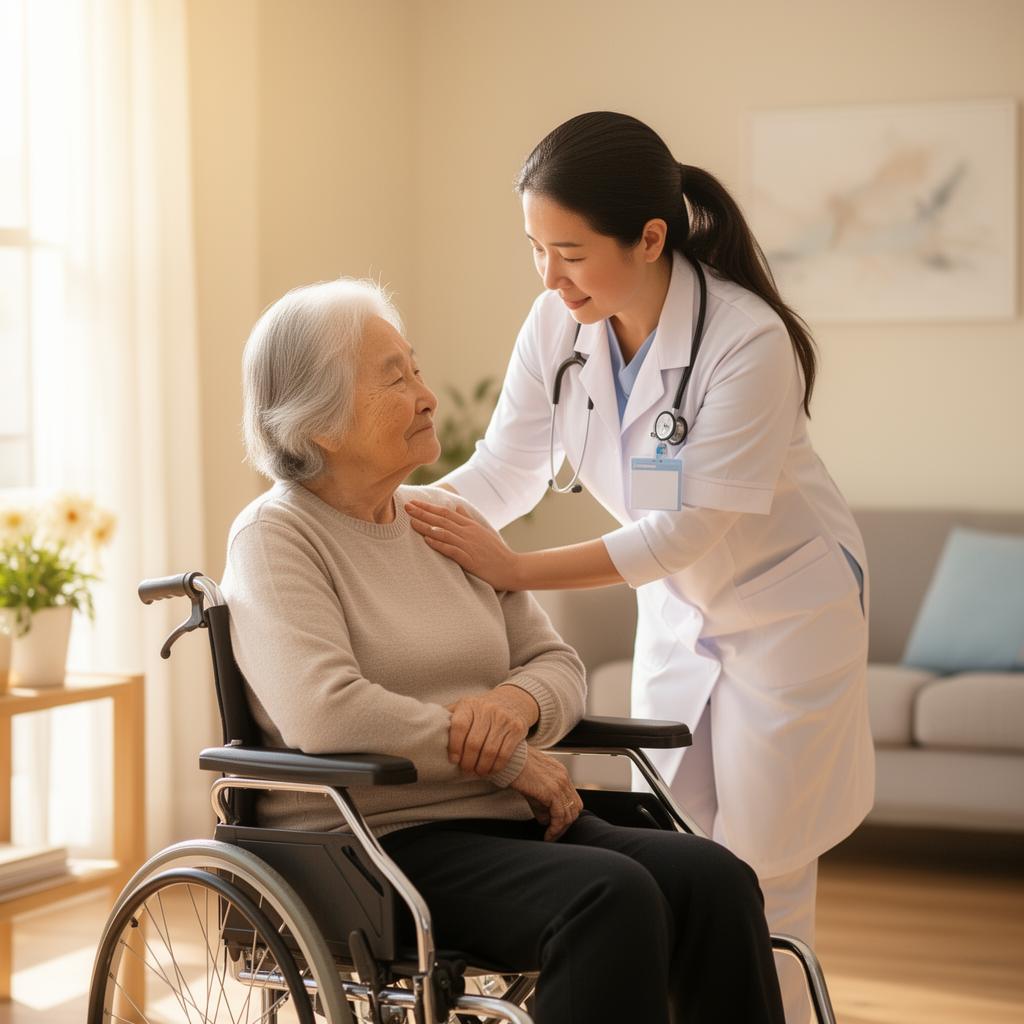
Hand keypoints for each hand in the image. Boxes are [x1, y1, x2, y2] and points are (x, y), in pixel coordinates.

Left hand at [406, 499, 521, 590]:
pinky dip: (439, 543)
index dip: (428, 507)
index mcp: (470, 525)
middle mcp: (468, 532)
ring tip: (411, 522)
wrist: (512, 568)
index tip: (414, 503)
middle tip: (406, 507)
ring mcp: (469, 545)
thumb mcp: (483, 532)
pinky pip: (451, 549)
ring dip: (427, 527)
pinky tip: (428, 540)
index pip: (445, 512)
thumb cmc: (496, 552)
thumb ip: (468, 520)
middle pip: (442, 519)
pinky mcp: (470, 559)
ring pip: (444, 532)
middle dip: (423, 513)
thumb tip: (457, 508)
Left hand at [446, 685, 538, 775]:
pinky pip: (504, 753)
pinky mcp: (516, 728)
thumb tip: (426, 727)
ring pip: (489, 750)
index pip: (459, 726)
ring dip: (482, 767)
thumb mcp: (464, 707)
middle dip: (468, 762)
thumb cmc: (480, 710)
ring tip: (477, 772)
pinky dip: (496, 766)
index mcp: (469, 704)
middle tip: (466, 770)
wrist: (511, 701)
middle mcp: (487, 709)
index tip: (453, 760)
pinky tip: (490, 769)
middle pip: (474, 743)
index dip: (454, 746)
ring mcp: (503, 718)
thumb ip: (448, 716)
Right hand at [509, 747, 582, 841]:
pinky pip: (560, 816)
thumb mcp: (532, 786)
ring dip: (560, 829)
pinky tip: (548, 835)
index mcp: (560, 772)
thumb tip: (546, 819)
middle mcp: (564, 777)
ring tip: (550, 836)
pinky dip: (555, 829)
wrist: (507, 757)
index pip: (573, 798)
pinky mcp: (552, 791)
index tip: (557, 824)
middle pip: (575, 807)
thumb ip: (541, 802)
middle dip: (566, 824)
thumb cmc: (515, 766)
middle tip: (555, 834)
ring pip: (569, 814)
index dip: (567, 814)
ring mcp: (560, 784)